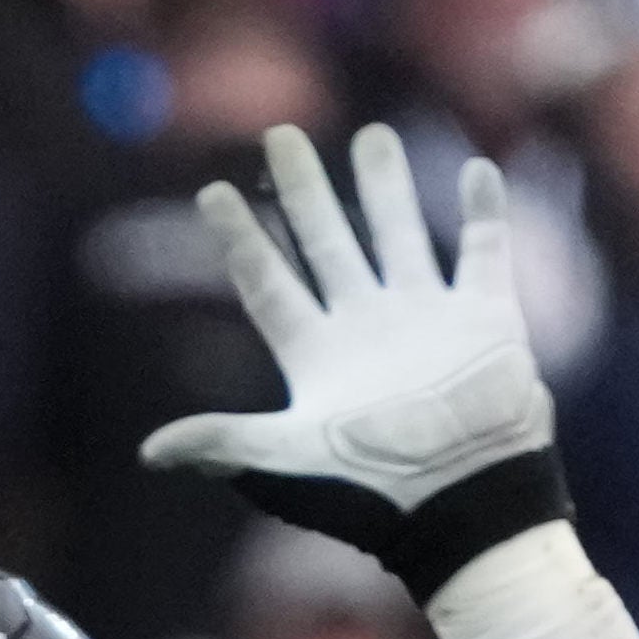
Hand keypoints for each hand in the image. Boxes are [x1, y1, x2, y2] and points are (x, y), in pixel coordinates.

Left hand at [139, 122, 570, 598]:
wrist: (464, 506)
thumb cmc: (372, 494)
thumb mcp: (285, 464)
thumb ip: (221, 444)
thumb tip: (151, 452)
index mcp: (317, 356)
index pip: (266, 282)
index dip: (240, 239)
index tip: (213, 191)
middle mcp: (367, 330)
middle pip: (326, 242)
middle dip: (304, 191)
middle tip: (282, 132)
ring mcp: (427, 321)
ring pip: (400, 235)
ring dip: (385, 187)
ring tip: (370, 135)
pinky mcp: (486, 320)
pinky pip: (485, 252)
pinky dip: (486, 213)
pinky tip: (479, 170)